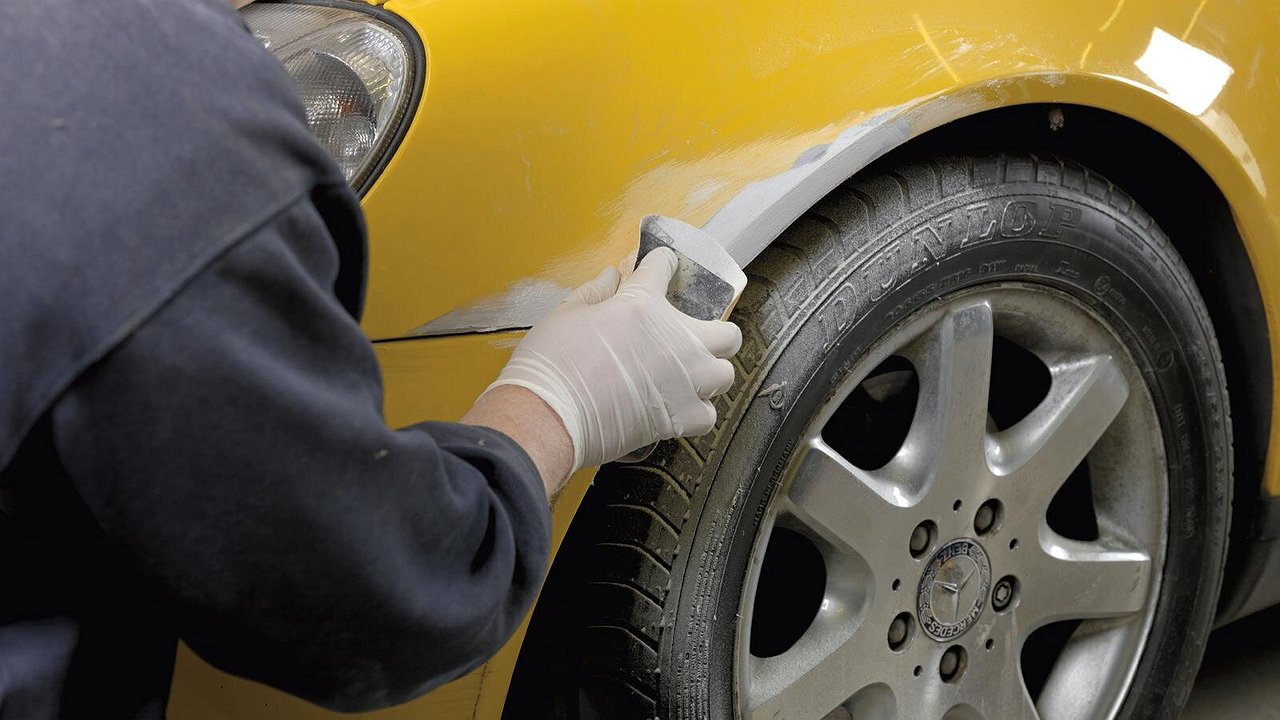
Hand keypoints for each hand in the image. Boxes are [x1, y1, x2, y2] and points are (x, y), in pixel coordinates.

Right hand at [485, 248, 741, 471]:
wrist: (549, 416)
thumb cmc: (552, 365)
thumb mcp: (567, 313)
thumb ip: (596, 291)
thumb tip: (612, 276)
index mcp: (643, 304)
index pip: (663, 268)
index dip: (662, 264)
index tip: (661, 266)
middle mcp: (676, 340)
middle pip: (727, 332)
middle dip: (715, 331)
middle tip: (694, 335)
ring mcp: (684, 380)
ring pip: (726, 374)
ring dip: (711, 373)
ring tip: (691, 375)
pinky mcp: (681, 418)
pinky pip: (709, 415)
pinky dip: (698, 412)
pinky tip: (680, 407)